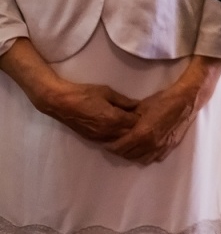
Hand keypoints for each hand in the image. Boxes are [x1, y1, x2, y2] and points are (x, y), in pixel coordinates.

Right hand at [1, 38, 137, 142]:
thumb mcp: (107, 92)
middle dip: (137, 128)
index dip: (142, 118)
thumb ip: (124, 101)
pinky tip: (120, 131)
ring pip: (120, 140)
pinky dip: (117, 138)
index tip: (147, 112)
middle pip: (129, 134)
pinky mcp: (92, 139)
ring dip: (127, 135)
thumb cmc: (84, 94)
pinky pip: (110, 141)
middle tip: (142, 120)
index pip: (135, 123)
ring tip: (133, 126)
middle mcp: (108, 131)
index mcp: (113, 118)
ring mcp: (99, 137)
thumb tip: (138, 105)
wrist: (61, 103)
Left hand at [105, 57, 220, 165]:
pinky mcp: (170, 147)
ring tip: (130, 148)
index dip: (111, 146)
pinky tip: (145, 149)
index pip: (120, 147)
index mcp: (142, 133)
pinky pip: (155, 158)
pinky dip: (147, 156)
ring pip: (142, 159)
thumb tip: (119, 126)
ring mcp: (162, 147)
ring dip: (133, 155)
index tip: (107, 144)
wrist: (186, 100)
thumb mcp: (141, 107)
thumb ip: (129, 120)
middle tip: (117, 145)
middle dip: (121, 151)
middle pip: (129, 155)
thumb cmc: (162, 100)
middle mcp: (151, 144)